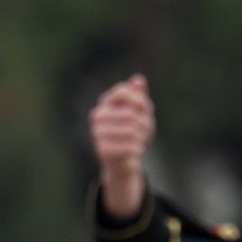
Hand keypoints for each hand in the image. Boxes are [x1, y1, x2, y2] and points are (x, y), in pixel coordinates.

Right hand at [87, 74, 154, 219]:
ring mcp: (98, 134)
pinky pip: (131, 147)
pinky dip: (138, 150)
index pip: (123, 91)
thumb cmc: (132, 133)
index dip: (140, 100)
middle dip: (145, 123)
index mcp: (104, 105)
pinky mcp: (102, 151)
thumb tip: (138, 79)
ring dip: (142, 138)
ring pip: (132, 131)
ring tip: (140, 141)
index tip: (145, 110)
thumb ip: (138, 96)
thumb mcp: (139, 112)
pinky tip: (135, 152)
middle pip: (131, 114)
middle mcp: (97, 117)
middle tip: (145, 131)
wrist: (122, 161)